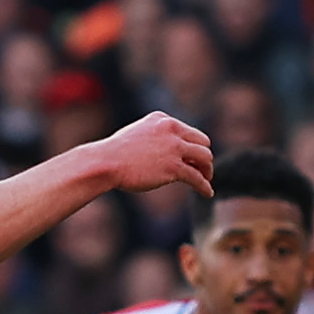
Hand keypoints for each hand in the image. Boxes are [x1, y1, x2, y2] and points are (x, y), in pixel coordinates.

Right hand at [87, 112, 212, 198]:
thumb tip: (167, 153)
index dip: (194, 147)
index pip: (190, 132)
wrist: (106, 162)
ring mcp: (173, 148)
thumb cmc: (116, 153)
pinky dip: (205, 186)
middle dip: (204, 158)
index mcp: (163, 120)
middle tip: (203, 170)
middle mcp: (171, 130)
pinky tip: (207, 193)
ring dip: (207, 171)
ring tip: (206, 180)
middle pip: (203, 143)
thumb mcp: (138, 134)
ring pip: (205, 158)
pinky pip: (197, 177)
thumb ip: (155, 138)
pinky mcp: (173, 167)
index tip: (193, 159)